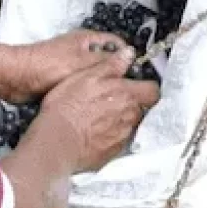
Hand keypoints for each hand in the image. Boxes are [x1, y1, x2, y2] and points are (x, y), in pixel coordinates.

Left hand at [6, 30, 129, 102]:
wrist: (15, 79)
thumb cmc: (47, 66)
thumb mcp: (81, 62)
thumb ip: (106, 61)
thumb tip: (131, 55)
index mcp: (89, 39)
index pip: (118, 44)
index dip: (128, 56)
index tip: (137, 73)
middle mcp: (83, 50)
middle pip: (107, 61)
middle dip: (115, 74)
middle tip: (126, 90)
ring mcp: (72, 65)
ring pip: (94, 76)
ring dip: (100, 86)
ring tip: (111, 99)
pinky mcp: (62, 80)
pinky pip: (81, 86)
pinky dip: (87, 93)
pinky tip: (93, 104)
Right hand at [34, 49, 159, 173]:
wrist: (54, 143)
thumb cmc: (68, 107)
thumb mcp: (86, 76)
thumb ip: (112, 65)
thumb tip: (129, 53)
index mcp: (127, 95)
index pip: (153, 90)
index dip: (146, 87)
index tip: (136, 85)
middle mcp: (130, 116)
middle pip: (140, 108)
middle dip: (130, 104)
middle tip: (110, 101)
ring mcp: (122, 137)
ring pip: (129, 125)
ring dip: (119, 120)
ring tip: (99, 118)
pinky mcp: (111, 153)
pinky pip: (117, 142)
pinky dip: (109, 137)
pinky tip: (93, 134)